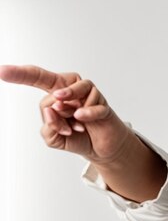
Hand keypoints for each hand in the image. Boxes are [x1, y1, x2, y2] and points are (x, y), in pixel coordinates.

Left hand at [0, 65, 132, 163]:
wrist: (101, 149)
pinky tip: (82, 118)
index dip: (21, 74)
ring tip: (74, 119)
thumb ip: (48, 125)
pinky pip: (93, 103)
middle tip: (59, 118)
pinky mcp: (103, 105)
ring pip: (75, 89)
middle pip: (54, 85)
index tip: (2, 71)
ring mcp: (90, 96)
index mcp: (57, 94)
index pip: (38, 78)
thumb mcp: (54, 138)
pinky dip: (87, 112)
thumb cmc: (78, 137)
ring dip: (69, 109)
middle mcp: (73, 90)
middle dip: (52, 105)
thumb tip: (54, 109)